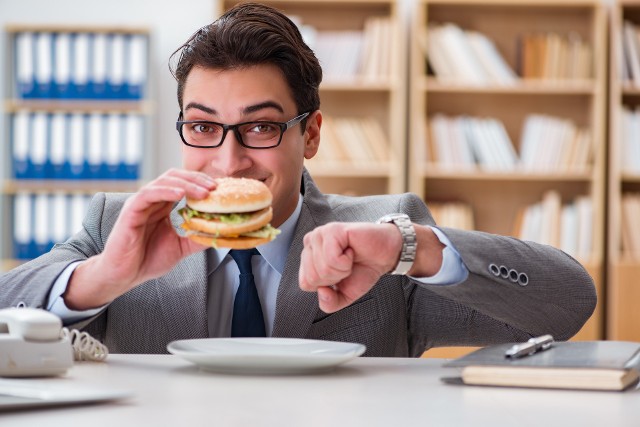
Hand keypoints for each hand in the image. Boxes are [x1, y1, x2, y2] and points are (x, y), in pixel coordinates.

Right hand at [64, 169, 214, 308]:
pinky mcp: (131, 210)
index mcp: (163, 206)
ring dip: (186, 184)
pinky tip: (180, 194)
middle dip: (197, 180)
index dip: (201, 183)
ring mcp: (140, 203)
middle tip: (215, 187)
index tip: (219, 188)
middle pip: (175, 178)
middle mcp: (152, 200)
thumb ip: (197, 238)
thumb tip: (220, 233)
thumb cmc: (148, 260)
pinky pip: (148, 194)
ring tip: (203, 192)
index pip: (183, 184)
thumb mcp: (181, 247)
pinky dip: (165, 191)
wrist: (125, 275)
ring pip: (164, 182)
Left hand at [298, 222, 402, 312]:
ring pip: (323, 269)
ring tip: (350, 258)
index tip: (340, 274)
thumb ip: (328, 304)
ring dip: (343, 269)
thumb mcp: (343, 296)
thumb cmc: (364, 269)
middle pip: (313, 278)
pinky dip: (346, 262)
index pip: (305, 284)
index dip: (327, 286)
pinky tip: (351, 251)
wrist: (385, 255)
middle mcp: (310, 243)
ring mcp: (320, 234)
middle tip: (347, 266)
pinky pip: (332, 259)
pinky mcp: (332, 230)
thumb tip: (322, 291)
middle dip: (335, 278)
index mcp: (308, 257)